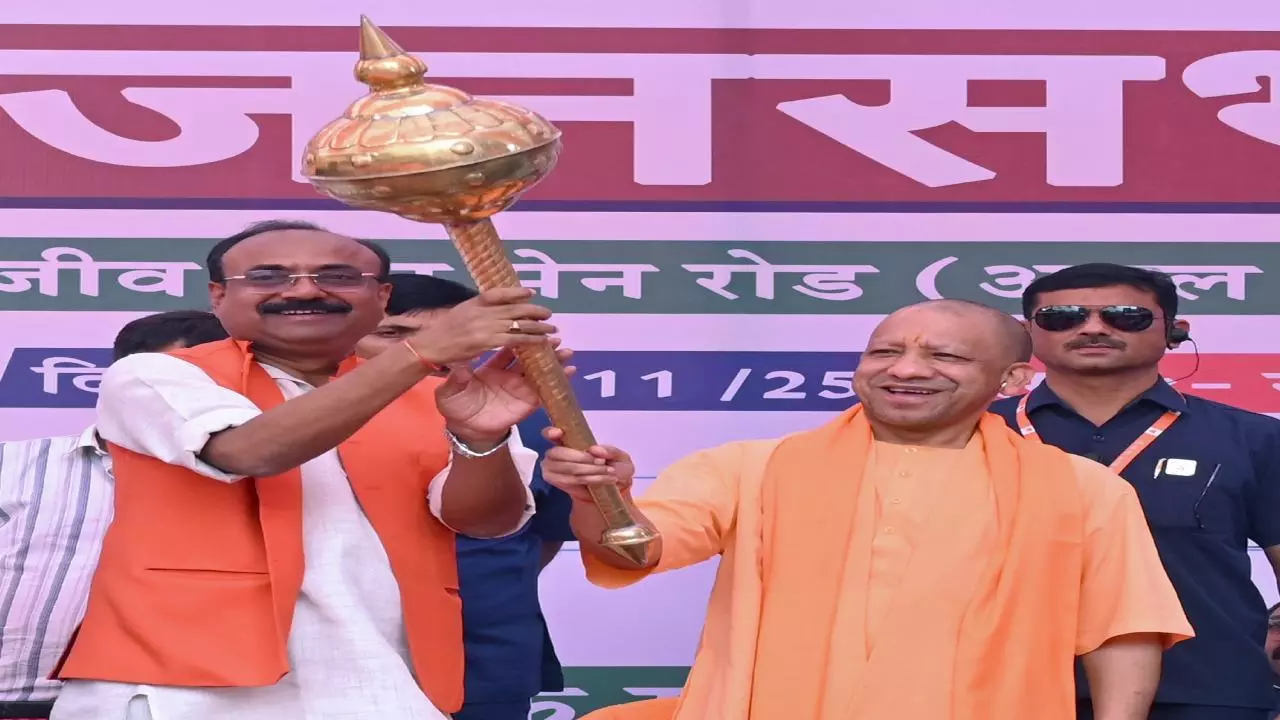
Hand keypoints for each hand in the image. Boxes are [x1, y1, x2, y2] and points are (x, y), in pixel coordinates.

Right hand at [409, 287, 554, 366]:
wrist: (430, 346)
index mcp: (474, 302)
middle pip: (513, 308)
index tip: (531, 291)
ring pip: (517, 323)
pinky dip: (530, 339)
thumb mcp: (461, 312)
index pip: (498, 293)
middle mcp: (481, 311)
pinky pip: (514, 339)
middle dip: (534, 311)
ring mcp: (484, 325)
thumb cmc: (445, 332)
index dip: (516, 292)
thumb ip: (479, 309)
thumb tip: (498, 308)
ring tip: (551, 328)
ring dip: (537, 326)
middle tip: (549, 313)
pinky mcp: (486, 341)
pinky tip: (541, 341)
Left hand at [436, 341, 575, 445]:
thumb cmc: (456, 407)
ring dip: (553, 360)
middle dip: (541, 345)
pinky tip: (570, 371)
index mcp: (492, 367)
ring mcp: (520, 388)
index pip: (508, 347)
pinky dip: (558, 381)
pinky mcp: (528, 402)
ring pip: (540, 371)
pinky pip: (544, 391)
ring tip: (566, 349)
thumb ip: (456, 379)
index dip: (518, 337)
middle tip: (554, 333)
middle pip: (528, 356)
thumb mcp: (450, 391)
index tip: (528, 326)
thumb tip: (459, 366)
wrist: (466, 430)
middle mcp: (509, 374)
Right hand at [540, 426, 634, 502]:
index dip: (551, 432)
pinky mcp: (557, 482)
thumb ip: (611, 451)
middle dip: (581, 458)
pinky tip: (604, 479)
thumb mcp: (620, 457)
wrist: (614, 486)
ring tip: (608, 472)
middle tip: (602, 462)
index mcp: (568, 438)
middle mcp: (556, 452)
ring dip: (590, 470)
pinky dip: (590, 479)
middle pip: (559, 453)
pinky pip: (571, 480)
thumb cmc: (614, 464)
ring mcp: (553, 468)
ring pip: (568, 468)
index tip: (558, 433)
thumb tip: (594, 450)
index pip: (550, 433)